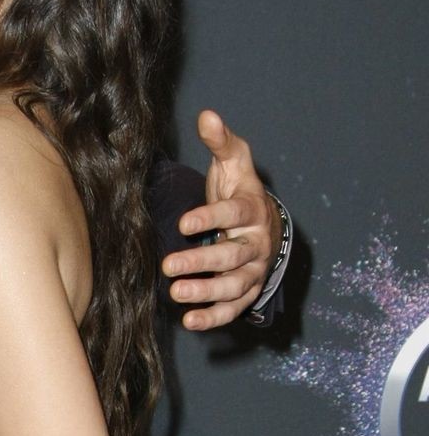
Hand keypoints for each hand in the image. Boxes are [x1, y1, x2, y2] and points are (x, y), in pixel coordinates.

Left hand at [162, 110, 281, 330]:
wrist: (267, 225)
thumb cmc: (241, 192)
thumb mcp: (234, 163)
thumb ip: (220, 142)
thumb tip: (207, 114)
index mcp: (252, 210)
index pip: (234, 214)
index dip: (210, 218)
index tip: (184, 223)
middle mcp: (256, 243)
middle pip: (232, 255)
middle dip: (201, 262)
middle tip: (169, 266)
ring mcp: (253, 270)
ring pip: (233, 285)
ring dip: (206, 292)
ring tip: (177, 293)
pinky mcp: (247, 292)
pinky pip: (233, 309)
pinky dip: (214, 317)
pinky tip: (190, 321)